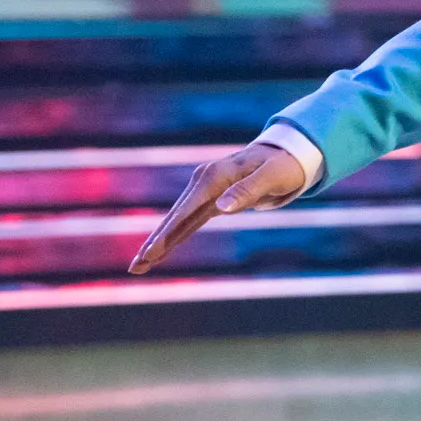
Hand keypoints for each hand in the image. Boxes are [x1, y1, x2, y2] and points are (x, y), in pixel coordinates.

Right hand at [128, 142, 308, 272]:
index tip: (152, 251)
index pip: (186, 210)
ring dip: (159, 243)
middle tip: (136, 267)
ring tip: (139, 266)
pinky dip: (174, 237)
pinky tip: (160, 253)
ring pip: (178, 222)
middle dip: (155, 243)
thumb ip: (246, 191)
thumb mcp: (271, 177)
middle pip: (174, 217)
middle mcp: (203, 183)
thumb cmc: (281, 166)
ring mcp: (203, 191)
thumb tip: (221, 208)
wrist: (284, 154)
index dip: (168, 232)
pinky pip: (189, 222)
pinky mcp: (209, 200)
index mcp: (215, 177)